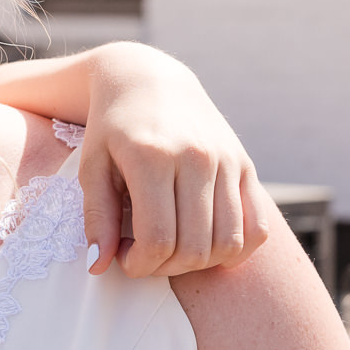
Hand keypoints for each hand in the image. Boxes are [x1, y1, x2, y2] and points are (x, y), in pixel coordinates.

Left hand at [78, 48, 268, 276]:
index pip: (158, 238)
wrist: (149, 82)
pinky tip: (206, 246)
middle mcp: (197, 157)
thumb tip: (99, 267)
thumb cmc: (112, 129)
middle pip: (195, 246)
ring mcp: (227, 161)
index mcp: (152, 157)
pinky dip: (236, 250)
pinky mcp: (246, 165)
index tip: (124, 260)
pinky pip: (257, 227)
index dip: (140, 265)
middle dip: (166, 267)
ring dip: (199, 264)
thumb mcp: (91, 168)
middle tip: (145, 256)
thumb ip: (97, 217)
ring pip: (229, 242)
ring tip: (171, 250)